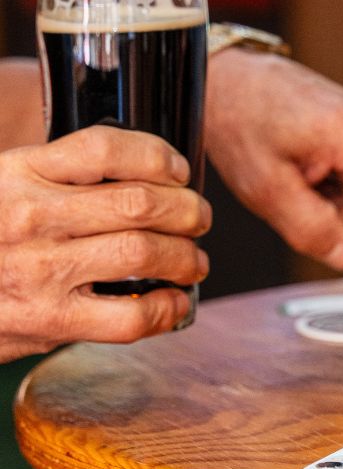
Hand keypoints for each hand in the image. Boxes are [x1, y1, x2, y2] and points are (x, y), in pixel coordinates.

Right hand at [0, 126, 210, 358]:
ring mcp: (40, 270)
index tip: (177, 170)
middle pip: (141, 202)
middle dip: (187, 209)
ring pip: (144, 251)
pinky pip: (132, 315)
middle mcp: (30, 217)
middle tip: (198, 219)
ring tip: (192, 261)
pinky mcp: (48, 320)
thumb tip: (140, 176)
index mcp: (18, 173)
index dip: (156, 155)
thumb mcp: (2, 188)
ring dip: (185, 257)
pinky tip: (172, 302)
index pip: (105, 148)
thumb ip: (55, 178)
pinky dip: (166, 307)